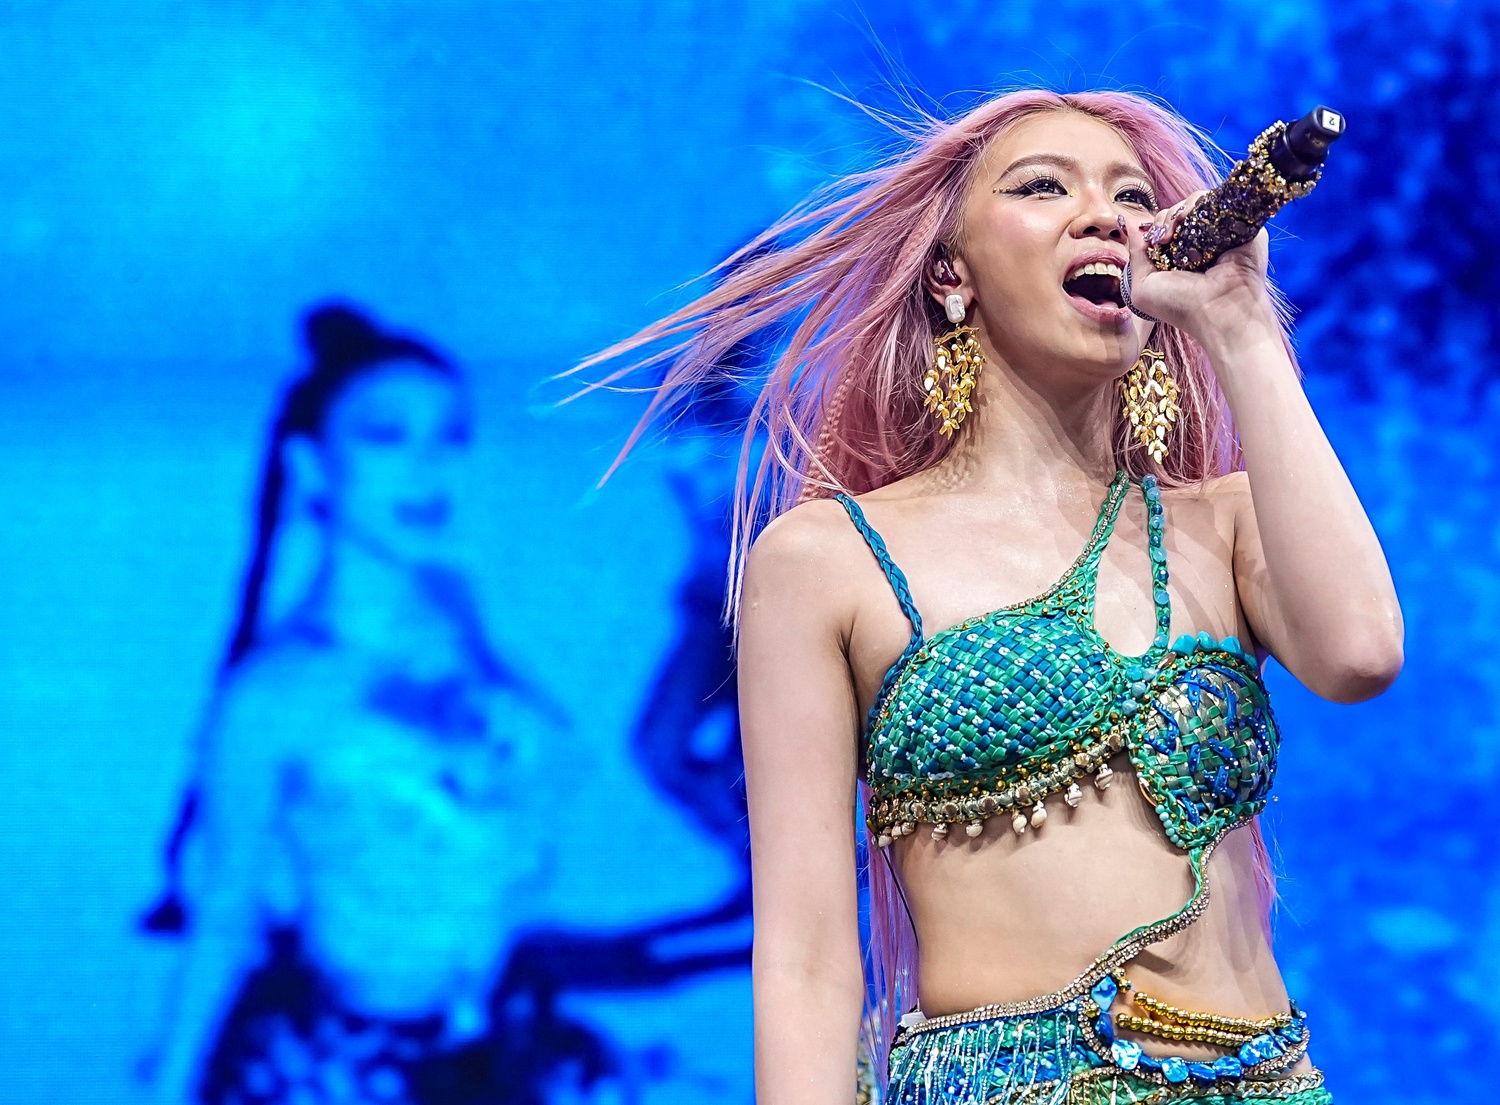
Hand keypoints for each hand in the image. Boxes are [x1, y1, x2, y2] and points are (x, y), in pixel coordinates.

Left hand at [1118, 196, 1279, 353]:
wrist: (1219, 310)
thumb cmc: (1180, 306)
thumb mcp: (1144, 286)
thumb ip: (1136, 255)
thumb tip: (1129, 224)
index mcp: (1181, 255)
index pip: (1165, 224)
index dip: (1156, 226)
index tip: (1154, 241)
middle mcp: (1202, 242)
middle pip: (1179, 210)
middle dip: (1166, 218)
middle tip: (1165, 238)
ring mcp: (1222, 231)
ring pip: (1196, 201)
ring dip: (1180, 211)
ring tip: (1178, 231)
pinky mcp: (1241, 223)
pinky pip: (1218, 199)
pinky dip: (1202, 203)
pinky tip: (1194, 221)